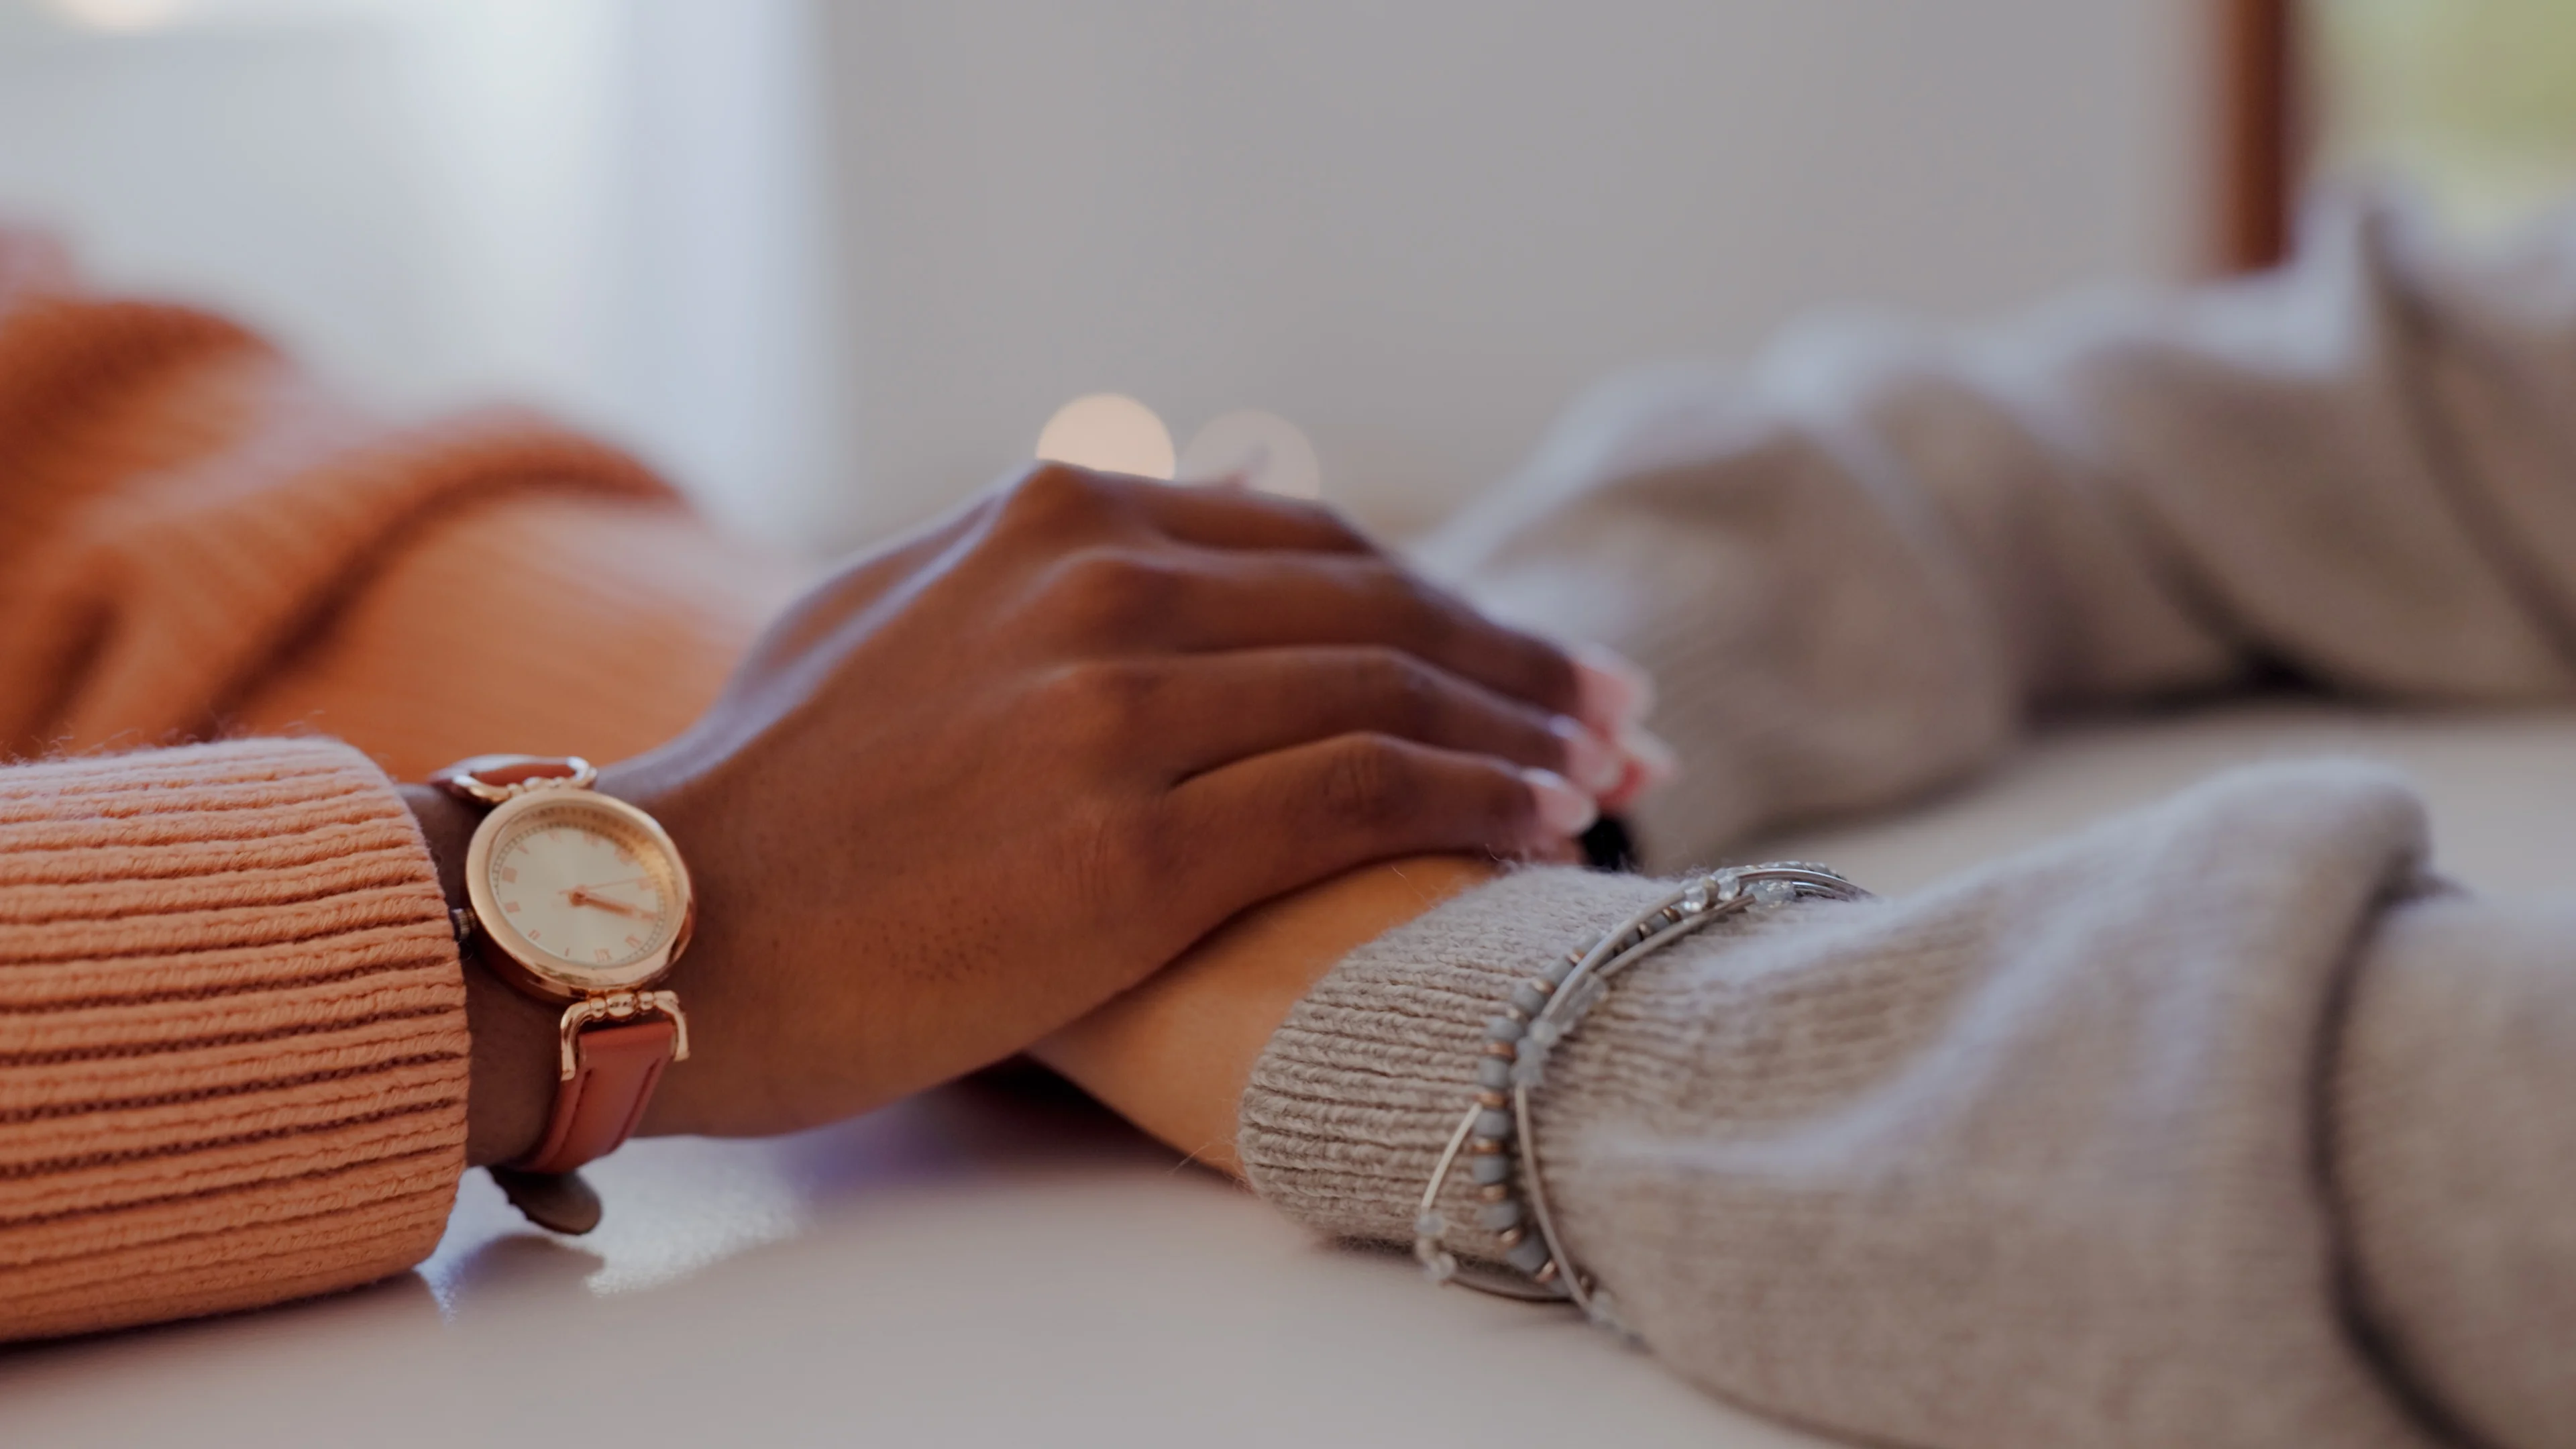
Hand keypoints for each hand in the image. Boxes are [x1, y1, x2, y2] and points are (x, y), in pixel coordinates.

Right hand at [451, 462, 1618, 1157]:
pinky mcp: (1136, 843)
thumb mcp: (897, 609)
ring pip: (1392, 688)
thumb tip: (1167, 526)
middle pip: (1379, 605)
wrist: (670, 926)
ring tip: (1607, 776)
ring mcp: (1123, 709)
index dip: (1445, 600)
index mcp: (1057, 513)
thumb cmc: (777, 790)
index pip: (1316, 542)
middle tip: (1615, 714)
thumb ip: (1036, 560)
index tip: (1525, 657)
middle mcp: (1103, 583)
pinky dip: (1476, 796)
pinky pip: (1363, 791)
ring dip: (1525, 730)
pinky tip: (1541, 825)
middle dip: (1517, 662)